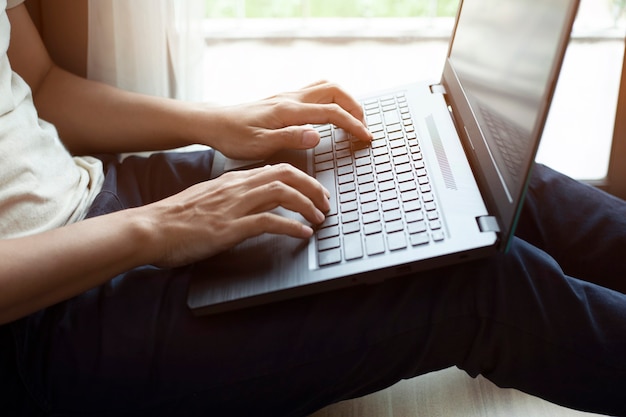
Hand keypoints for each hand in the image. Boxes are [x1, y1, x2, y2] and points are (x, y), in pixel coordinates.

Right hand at [143, 163, 328, 266]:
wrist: (151, 228)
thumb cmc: (176, 216)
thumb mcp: (209, 197)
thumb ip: (233, 193)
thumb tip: (256, 194)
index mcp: (234, 179)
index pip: (277, 169)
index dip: (303, 178)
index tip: (315, 191)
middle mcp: (238, 187)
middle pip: (287, 175)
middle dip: (313, 187)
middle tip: (325, 203)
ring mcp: (234, 206)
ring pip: (283, 193)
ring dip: (307, 206)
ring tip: (319, 219)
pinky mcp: (229, 227)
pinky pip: (269, 221)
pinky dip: (291, 227)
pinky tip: (303, 234)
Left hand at [204, 81, 371, 159]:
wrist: (213, 123)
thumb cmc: (233, 136)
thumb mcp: (260, 144)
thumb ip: (290, 138)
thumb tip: (318, 135)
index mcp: (288, 111)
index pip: (331, 112)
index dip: (352, 124)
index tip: (365, 136)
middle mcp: (290, 99)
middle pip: (334, 91)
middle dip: (354, 107)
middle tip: (363, 126)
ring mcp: (287, 96)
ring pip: (326, 86)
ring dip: (345, 99)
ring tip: (353, 118)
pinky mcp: (283, 100)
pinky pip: (315, 91)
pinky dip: (332, 98)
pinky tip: (331, 112)